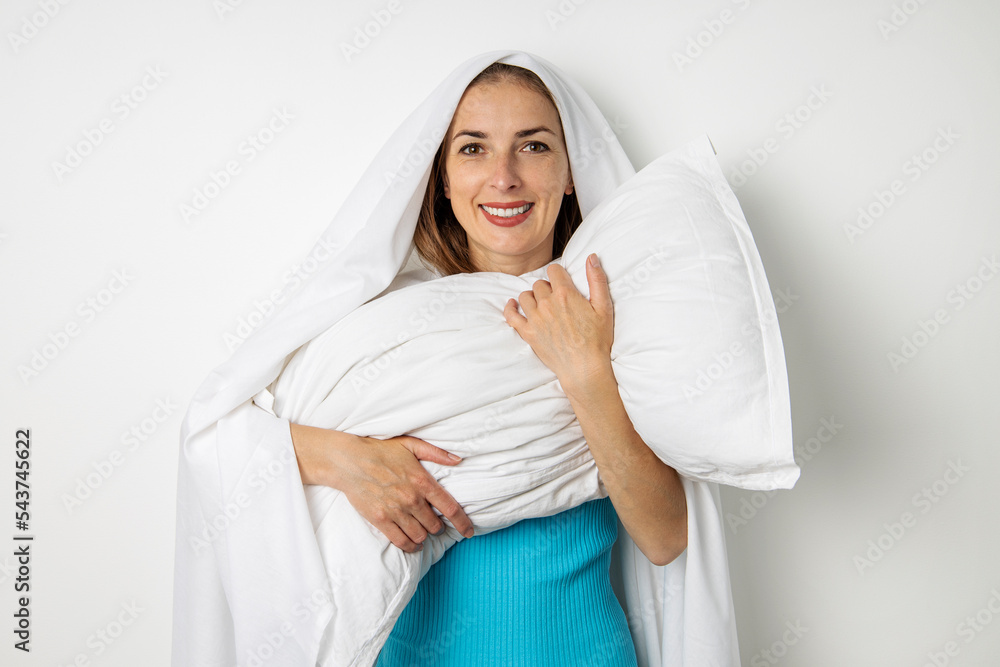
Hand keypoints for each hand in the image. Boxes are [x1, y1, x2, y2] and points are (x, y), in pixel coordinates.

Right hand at [289, 424, 473, 552]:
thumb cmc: (381, 451)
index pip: (450, 508)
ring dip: (424, 537)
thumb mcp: (411, 445)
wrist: (350, 461)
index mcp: (422, 481)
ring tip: (423, 533)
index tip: (469, 531)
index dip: (463, 522)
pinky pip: (401, 541)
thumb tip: (458, 459)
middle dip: (438, 528)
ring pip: (420, 536)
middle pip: (435, 525)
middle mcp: (412, 499)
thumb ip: (437, 453)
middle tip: (436, 525)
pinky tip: (412, 545)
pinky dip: (410, 547)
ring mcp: (396, 511)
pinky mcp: (380, 520)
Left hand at [503, 253, 613, 390]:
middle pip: (539, 284)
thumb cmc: (597, 340)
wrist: (584, 368)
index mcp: (565, 294)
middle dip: (547, 288)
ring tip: (541, 306)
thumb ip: (597, 280)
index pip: (553, 270)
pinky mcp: (527, 333)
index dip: (558, 275)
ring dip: (532, 298)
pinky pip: (511, 315)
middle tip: (556, 300)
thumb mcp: (604, 308)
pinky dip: (510, 308)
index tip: (562, 282)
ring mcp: (535, 318)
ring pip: (525, 296)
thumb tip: (591, 257)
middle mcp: (547, 303)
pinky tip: (513, 305)